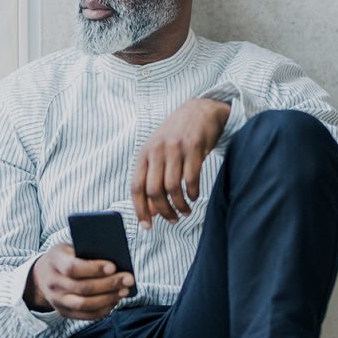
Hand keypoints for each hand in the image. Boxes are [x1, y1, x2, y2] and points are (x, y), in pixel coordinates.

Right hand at [24, 243, 133, 319]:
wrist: (41, 276)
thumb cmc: (64, 257)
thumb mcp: (70, 248)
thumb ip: (88, 252)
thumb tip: (116, 261)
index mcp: (54, 262)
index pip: (72, 268)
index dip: (93, 268)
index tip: (113, 266)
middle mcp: (53, 283)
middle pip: (83, 288)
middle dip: (109, 284)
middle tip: (129, 279)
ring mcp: (57, 300)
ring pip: (84, 304)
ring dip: (108, 299)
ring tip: (124, 291)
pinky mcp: (63, 312)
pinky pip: (85, 315)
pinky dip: (103, 309)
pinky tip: (115, 300)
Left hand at [131, 97, 229, 229]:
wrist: (200, 111)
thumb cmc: (178, 137)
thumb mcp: (160, 154)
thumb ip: (154, 179)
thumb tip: (152, 210)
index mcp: (145, 154)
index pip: (137, 187)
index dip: (141, 210)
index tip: (148, 226)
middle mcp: (157, 151)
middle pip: (154, 191)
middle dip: (164, 211)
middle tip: (173, 220)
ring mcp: (175, 148)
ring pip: (172, 187)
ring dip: (180, 205)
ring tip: (186, 211)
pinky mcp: (194, 147)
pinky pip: (191, 178)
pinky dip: (192, 192)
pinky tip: (194, 196)